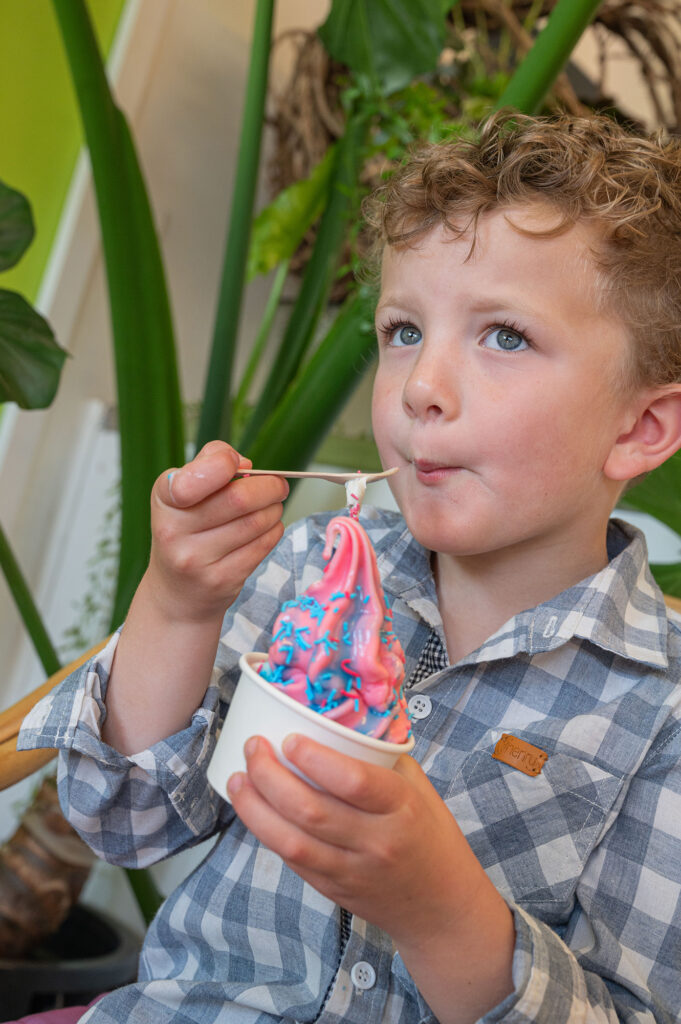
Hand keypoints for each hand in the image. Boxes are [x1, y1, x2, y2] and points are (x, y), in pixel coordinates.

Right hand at [148, 440, 288, 622]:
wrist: (176, 592)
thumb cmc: (186, 531)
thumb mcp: (184, 492)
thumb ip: (209, 464)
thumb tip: (245, 464)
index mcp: (165, 499)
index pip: (191, 481)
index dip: (221, 465)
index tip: (237, 465)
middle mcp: (174, 531)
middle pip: (238, 499)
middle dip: (269, 487)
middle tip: (278, 486)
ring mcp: (197, 560)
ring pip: (256, 523)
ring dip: (274, 510)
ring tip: (271, 507)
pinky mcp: (221, 580)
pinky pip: (262, 546)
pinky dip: (273, 531)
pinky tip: (267, 528)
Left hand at [226, 734, 492, 947]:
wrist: (443, 909)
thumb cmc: (432, 836)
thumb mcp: (420, 789)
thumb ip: (382, 758)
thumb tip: (339, 721)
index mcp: (401, 808)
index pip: (353, 782)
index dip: (315, 758)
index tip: (290, 738)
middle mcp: (376, 842)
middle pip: (310, 810)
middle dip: (270, 776)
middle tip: (253, 748)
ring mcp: (352, 871)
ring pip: (291, 841)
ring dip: (255, 808)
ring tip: (237, 779)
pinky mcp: (333, 891)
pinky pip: (292, 860)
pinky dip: (268, 832)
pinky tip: (254, 809)